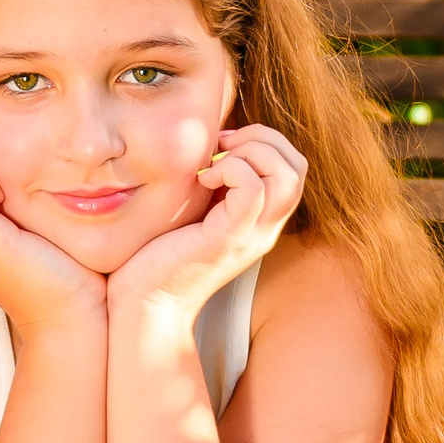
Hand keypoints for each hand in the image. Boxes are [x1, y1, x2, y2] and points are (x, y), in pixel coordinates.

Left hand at [108, 125, 308, 318]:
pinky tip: (203, 180)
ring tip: (214, 164)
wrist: (146, 303)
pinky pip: (252, 189)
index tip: (222, 144)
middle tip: (221, 146)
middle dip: (262, 139)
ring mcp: (251, 236)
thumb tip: (214, 141)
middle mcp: (265, 229)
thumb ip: (214, 181)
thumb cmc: (160, 255)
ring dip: (251, 152)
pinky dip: (230, 169)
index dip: (265, 141)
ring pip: (287, 175)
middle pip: (297, 166)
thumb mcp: (195, 209)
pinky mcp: (229, 239)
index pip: (293, 166)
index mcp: (260, 220)